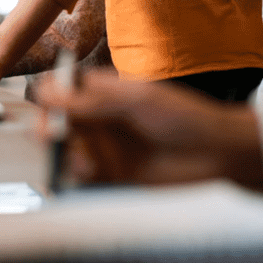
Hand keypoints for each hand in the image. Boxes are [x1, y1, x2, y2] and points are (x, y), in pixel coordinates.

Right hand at [35, 72, 262, 189]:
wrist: (216, 153)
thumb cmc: (184, 116)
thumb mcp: (136, 100)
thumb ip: (92, 100)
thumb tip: (49, 92)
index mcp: (105, 91)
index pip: (66, 88)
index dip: (51, 94)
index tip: (46, 102)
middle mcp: (102, 117)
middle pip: (60, 120)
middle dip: (50, 126)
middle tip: (49, 134)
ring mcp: (106, 146)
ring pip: (68, 148)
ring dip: (64, 152)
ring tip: (76, 156)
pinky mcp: (113, 173)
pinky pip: (83, 174)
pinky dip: (78, 173)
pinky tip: (88, 170)